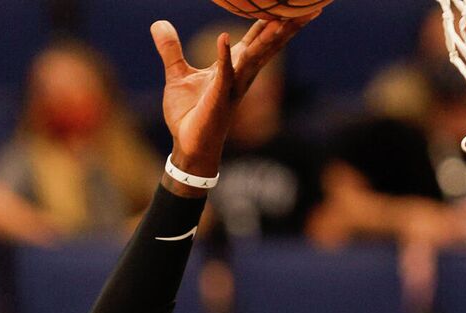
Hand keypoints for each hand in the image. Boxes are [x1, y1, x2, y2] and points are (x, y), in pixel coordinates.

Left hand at [152, 16, 307, 176]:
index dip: (275, 20)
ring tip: (280, 18)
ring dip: (267, 38)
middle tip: (308, 9)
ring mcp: (231, 86)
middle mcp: (240, 74)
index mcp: (235, 66)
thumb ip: (171, 49)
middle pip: (268, 45)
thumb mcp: (178, 75)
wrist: (186, 145)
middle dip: (287, 27)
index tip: (292, 4)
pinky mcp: (217, 98)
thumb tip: (158, 24)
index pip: (258, 37)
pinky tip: (223, 38)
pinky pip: (223, 73)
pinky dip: (223, 56)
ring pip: (253, 57)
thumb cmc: (189, 113)